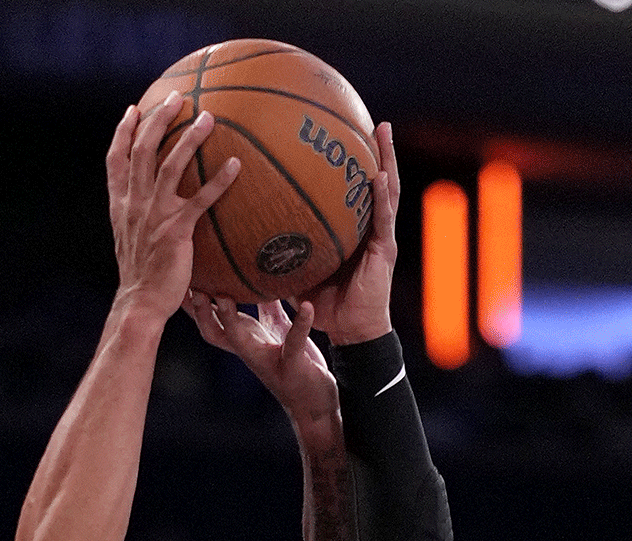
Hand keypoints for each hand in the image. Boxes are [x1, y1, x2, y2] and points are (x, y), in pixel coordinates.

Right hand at [107, 92, 240, 319]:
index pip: (116, 160)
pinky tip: (236, 165)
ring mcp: (154, 215)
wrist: (141, 302)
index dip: (123, 132)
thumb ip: (140, 216)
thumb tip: (155, 203)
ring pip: (170, 165)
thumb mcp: (131, 239)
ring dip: (189, 139)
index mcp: (121, 204)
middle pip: (143, 150)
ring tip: (208, 117)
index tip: (133, 110)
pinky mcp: (176, 230)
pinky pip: (200, 199)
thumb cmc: (142, 275)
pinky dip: (219, 180)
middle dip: (158, 119)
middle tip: (177, 97)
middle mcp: (134, 204)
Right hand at [184, 294, 336, 424]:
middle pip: (214, 333)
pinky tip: (307, 306)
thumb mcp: (278, 332)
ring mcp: (269, 361)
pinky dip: (301, 324)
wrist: (314, 406)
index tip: (180, 283)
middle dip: (201, 313)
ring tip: (224, 297)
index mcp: (245, 343)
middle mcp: (250, 353)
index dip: (193, 306)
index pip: (211, 323)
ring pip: (240, 341)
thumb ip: (268, 308)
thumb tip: (257, 279)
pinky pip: (294, 342)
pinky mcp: (294, 366)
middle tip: (193, 289)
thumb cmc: (296, 369)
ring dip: (229, 320)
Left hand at [296, 122, 398, 346]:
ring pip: (387, 191)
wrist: (349, 332)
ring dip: (387, 159)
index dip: (351, 163)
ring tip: (382, 131)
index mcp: (353, 230)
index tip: (343, 133)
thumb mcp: (296, 269)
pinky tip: (380, 173)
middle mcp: (370, 228)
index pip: (351, 190)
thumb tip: (244, 232)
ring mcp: (380, 237)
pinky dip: (383, 195)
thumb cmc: (324, 306)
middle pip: (374, 180)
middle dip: (375, 149)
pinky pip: (383, 218)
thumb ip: (279, 249)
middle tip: (370, 117)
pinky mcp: (384, 251)